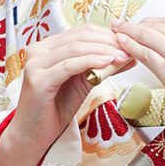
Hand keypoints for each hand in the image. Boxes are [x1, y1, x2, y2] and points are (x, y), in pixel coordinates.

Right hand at [6, 22, 130, 152]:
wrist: (35, 134)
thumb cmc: (57, 108)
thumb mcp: (83, 82)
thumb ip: (101, 66)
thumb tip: (128, 56)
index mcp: (48, 47)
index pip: (81, 31)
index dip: (107, 34)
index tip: (128, 41)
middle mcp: (38, 50)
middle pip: (80, 36)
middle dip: (108, 41)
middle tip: (129, 48)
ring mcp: (36, 63)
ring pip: (76, 48)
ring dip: (104, 50)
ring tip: (123, 56)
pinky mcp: (38, 79)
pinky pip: (69, 65)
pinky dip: (91, 61)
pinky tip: (107, 62)